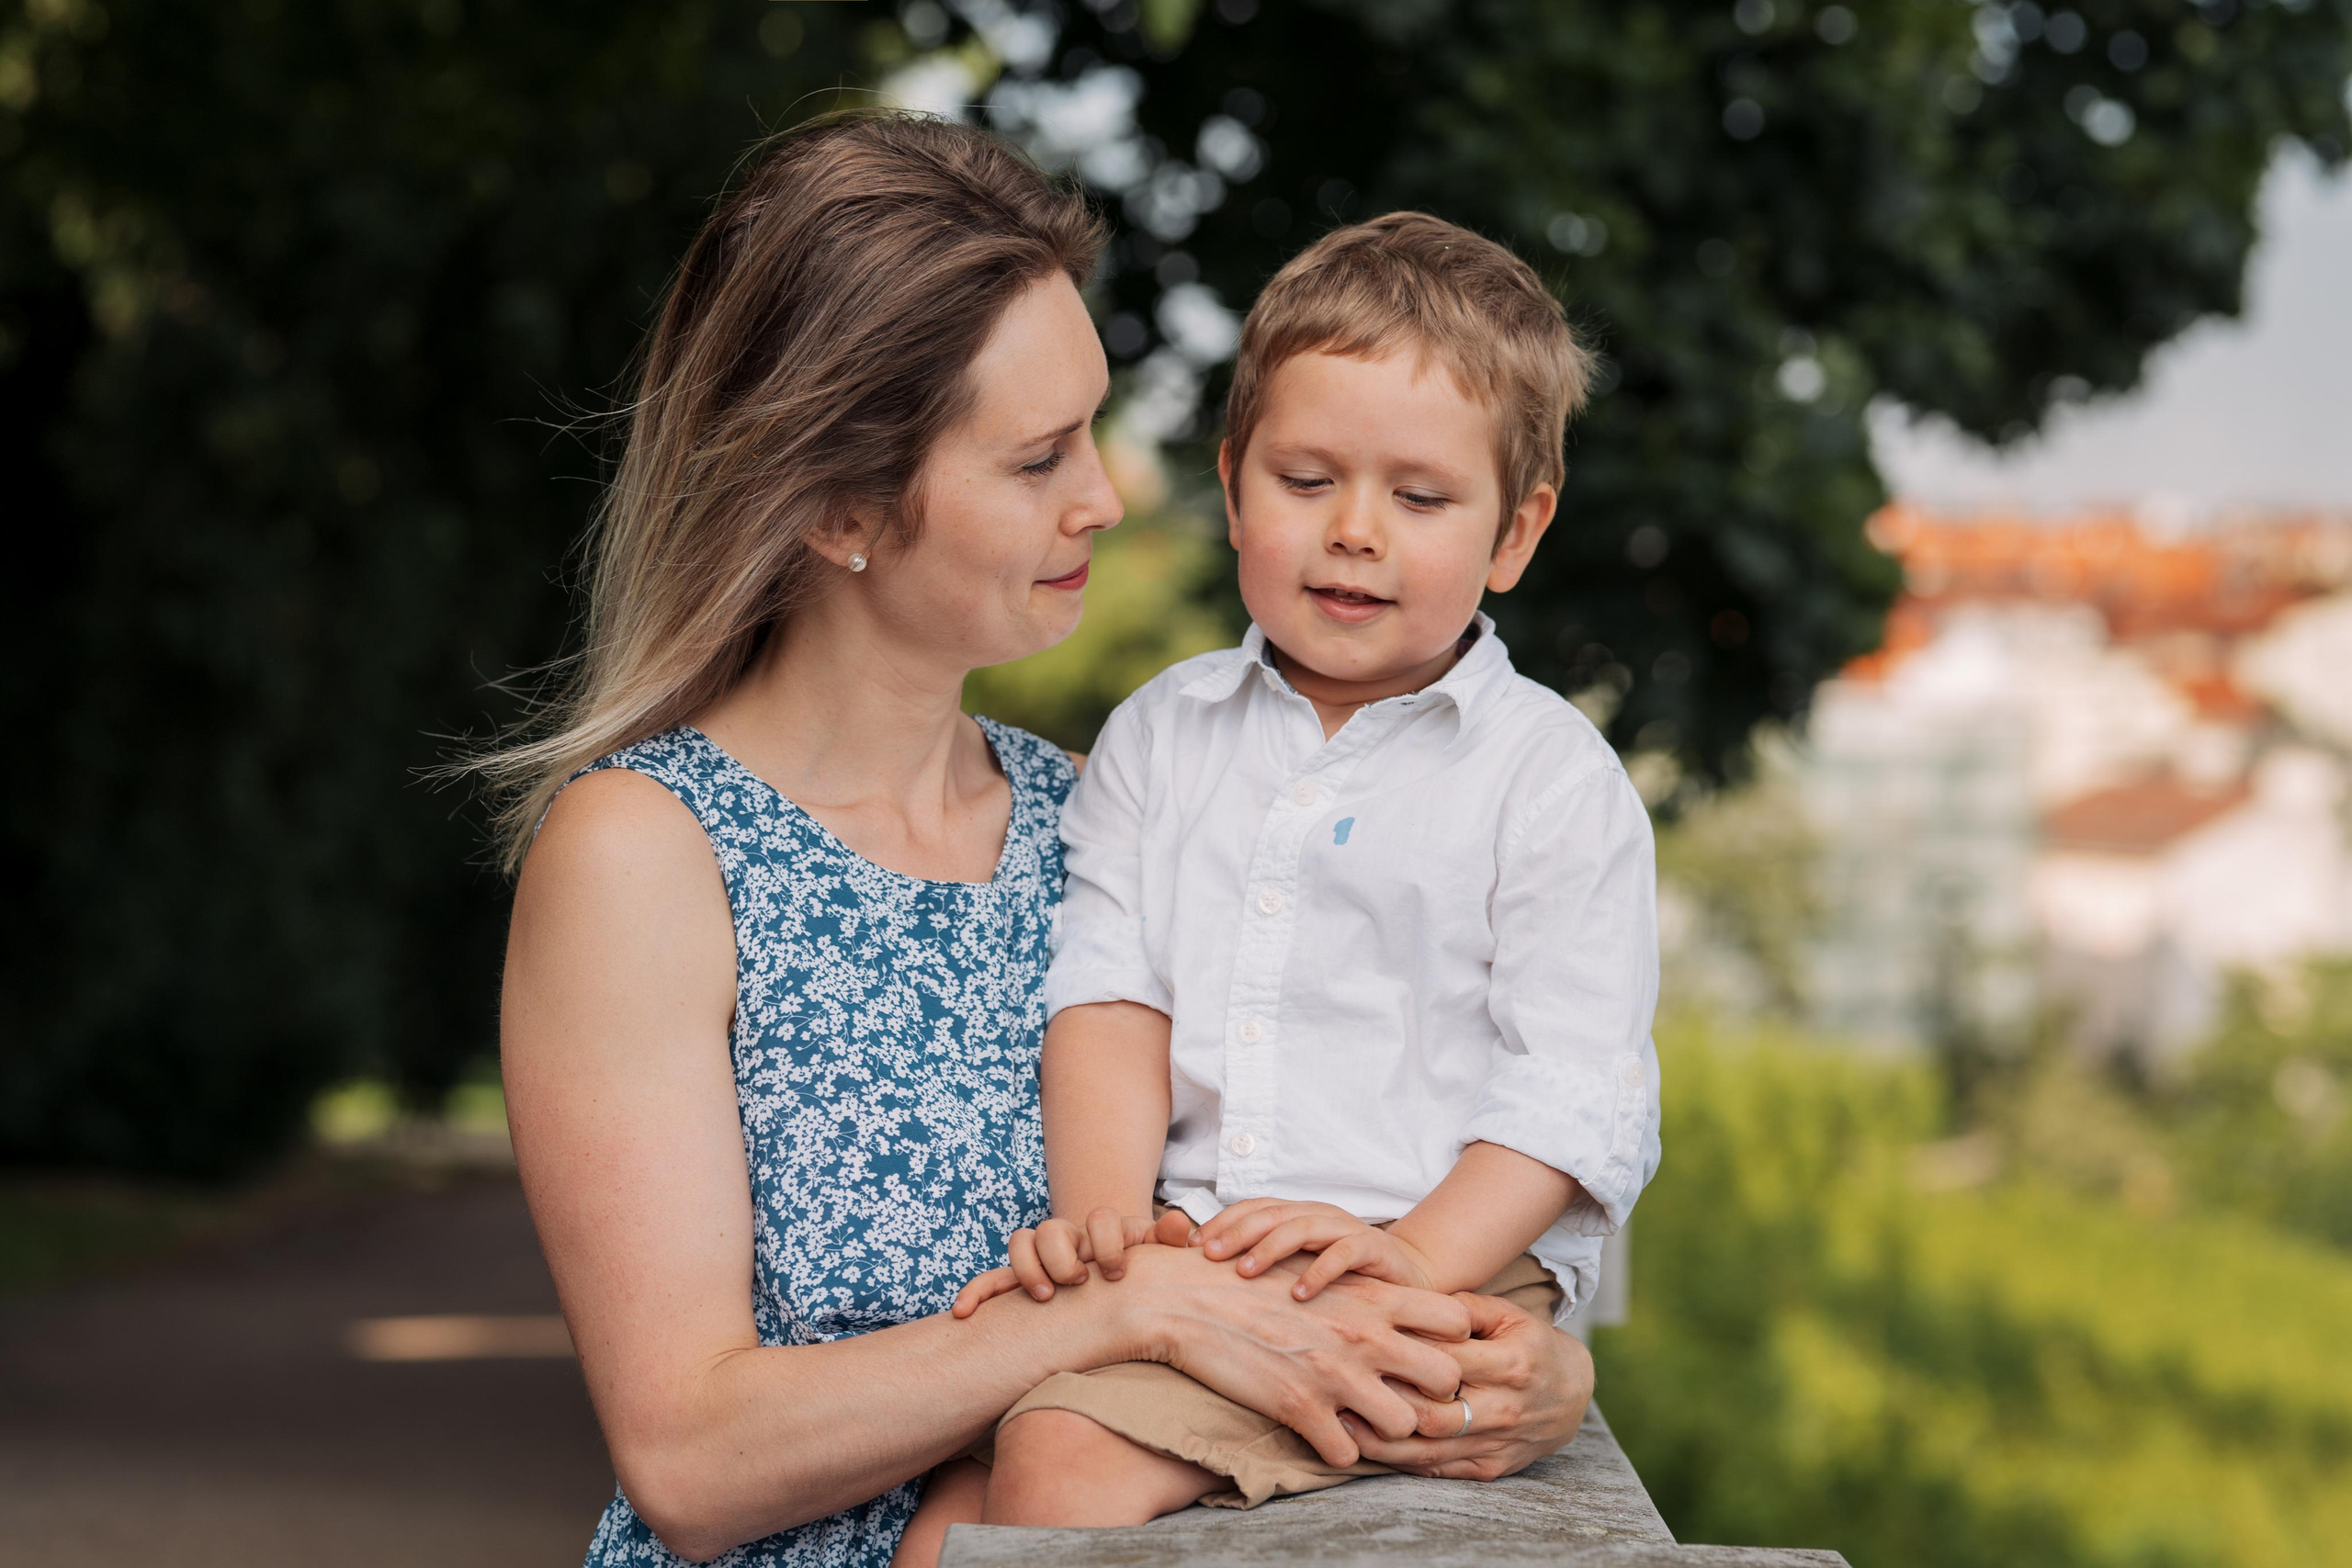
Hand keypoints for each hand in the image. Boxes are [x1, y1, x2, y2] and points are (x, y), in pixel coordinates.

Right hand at [950, 1208, 1191, 1316]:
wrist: (1117, 1274)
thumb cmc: (1141, 1268)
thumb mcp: (1159, 1256)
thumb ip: (1170, 1239)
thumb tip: (1181, 1225)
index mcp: (1105, 1230)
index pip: (1100, 1219)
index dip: (1106, 1243)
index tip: (1117, 1273)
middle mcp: (1071, 1237)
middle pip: (1052, 1229)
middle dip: (1062, 1257)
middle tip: (1078, 1283)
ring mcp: (1044, 1256)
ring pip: (1022, 1243)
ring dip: (1028, 1269)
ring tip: (1046, 1297)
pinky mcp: (1022, 1281)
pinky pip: (992, 1278)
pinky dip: (977, 1291)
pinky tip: (965, 1313)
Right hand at [1115, 1244, 1473, 1468]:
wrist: (1184, 1297)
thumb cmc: (1248, 1281)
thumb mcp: (1316, 1273)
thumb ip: (1363, 1297)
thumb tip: (1397, 1321)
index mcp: (1371, 1295)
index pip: (1456, 1320)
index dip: (1449, 1341)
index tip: (1427, 1352)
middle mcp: (1365, 1334)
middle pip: (1448, 1377)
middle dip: (1431, 1393)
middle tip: (1403, 1394)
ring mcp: (1335, 1373)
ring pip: (1406, 1424)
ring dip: (1386, 1429)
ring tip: (1362, 1420)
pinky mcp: (1300, 1408)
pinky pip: (1347, 1456)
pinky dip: (1337, 1450)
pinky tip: (1321, 1432)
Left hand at [1191, 1198, 1436, 1299]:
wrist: (1405, 1281)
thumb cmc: (1341, 1279)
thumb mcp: (1298, 1267)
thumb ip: (1264, 1263)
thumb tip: (1208, 1272)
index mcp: (1297, 1214)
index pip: (1253, 1208)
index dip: (1221, 1222)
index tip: (1192, 1246)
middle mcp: (1318, 1214)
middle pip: (1271, 1214)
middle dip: (1237, 1233)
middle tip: (1208, 1256)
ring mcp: (1346, 1228)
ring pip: (1303, 1227)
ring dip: (1270, 1248)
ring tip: (1245, 1272)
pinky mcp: (1373, 1248)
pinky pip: (1344, 1253)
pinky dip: (1320, 1271)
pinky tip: (1299, 1293)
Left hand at [1340, 1291, 1593, 1481]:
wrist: (1573, 1395)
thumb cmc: (1529, 1344)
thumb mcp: (1507, 1314)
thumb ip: (1462, 1308)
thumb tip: (1411, 1301)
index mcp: (1512, 1362)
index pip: (1447, 1361)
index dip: (1402, 1356)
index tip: (1360, 1346)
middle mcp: (1506, 1407)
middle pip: (1435, 1412)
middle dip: (1386, 1404)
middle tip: (1340, 1389)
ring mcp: (1498, 1443)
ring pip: (1432, 1448)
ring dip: (1384, 1441)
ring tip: (1341, 1424)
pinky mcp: (1490, 1469)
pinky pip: (1439, 1470)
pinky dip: (1402, 1462)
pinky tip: (1370, 1448)